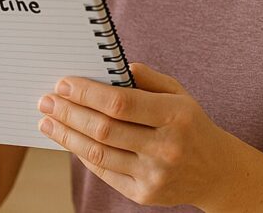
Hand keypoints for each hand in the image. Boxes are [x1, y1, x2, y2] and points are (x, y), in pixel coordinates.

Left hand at [36, 62, 235, 207]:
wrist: (217, 171)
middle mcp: (166, 147)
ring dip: (67, 135)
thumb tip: (109, 67)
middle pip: (104, 129)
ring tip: (47, 122)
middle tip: (46, 101)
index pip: (121, 103)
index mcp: (175, 115)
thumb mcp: (178, 93)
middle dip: (69, 113)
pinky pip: (105, 172)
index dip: (87, 93)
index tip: (63, 83)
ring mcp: (155, 175)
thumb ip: (146, 78)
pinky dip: (83, 154)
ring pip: (99, 153)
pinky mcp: (145, 195)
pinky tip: (69, 140)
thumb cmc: (190, 124)